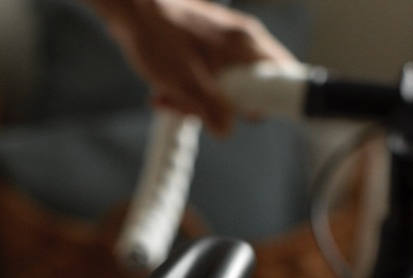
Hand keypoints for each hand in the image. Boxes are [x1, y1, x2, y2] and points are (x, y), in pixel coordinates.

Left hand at [93, 0, 299, 133]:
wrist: (130, 8)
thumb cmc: (156, 35)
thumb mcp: (185, 81)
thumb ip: (210, 108)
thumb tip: (226, 130)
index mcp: (246, 44)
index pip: (283, 74)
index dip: (273, 100)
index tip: (250, 114)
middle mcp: (241, 41)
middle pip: (250, 87)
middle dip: (221, 106)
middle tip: (194, 109)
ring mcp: (223, 43)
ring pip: (224, 85)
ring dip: (197, 100)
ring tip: (169, 98)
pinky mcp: (206, 47)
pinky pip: (207, 77)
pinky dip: (188, 88)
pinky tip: (165, 91)